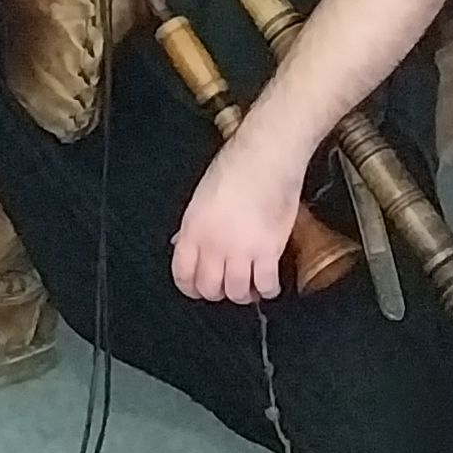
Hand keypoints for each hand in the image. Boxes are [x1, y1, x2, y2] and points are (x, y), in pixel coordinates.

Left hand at [169, 128, 309, 303]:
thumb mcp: (200, 198)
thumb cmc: (235, 168)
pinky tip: (269, 284)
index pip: (183, 275)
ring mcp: (241, 250)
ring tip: (250, 288)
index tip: (198, 289)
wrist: (265, 158)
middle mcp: (214, 245)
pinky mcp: (268, 251)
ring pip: (237, 292)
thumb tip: (183, 244)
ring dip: (243, 294)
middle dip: (217, 293)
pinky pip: (266, 284)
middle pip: (209, 289)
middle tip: (226, 287)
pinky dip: (268, 289)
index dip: (190, 288)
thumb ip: (192, 227)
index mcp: (193, 230)